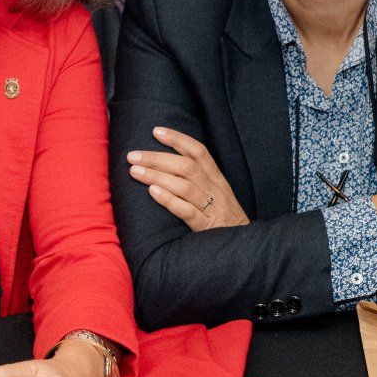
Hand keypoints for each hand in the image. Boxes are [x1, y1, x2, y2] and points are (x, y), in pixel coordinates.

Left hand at [128, 127, 248, 229]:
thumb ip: (198, 179)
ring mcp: (212, 208)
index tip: (156, 131)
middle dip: (157, 158)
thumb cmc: (224, 218)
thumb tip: (165, 165)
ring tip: (135, 171)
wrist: (243, 245)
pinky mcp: (207, 227)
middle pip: (186, 166)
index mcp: (217, 179)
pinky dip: (169, 200)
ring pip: (185, 186)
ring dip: (157, 176)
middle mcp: (215, 189)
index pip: (198, 151)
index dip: (178, 139)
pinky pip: (187, 211)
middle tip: (133, 155)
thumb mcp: (216, 194)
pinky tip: (152, 192)